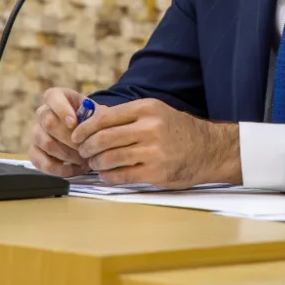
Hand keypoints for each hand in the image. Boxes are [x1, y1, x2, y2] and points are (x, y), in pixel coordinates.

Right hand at [27, 87, 90, 177]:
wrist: (88, 133)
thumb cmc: (91, 120)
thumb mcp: (96, 112)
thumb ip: (93, 116)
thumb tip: (91, 126)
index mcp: (56, 97)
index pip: (52, 97)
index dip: (62, 110)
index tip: (74, 123)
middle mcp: (42, 113)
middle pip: (49, 123)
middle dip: (70, 138)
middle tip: (87, 147)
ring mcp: (36, 133)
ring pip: (46, 143)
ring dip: (68, 154)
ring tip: (86, 159)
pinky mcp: (34, 152)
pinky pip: (42, 163)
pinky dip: (61, 169)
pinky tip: (76, 169)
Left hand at [71, 98, 241, 188]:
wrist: (208, 149)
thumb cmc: (177, 131)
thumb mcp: (157, 112)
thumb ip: (128, 116)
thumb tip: (91, 121)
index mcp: (147, 109)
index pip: (105, 117)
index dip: (85, 129)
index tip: (76, 136)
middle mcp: (150, 128)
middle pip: (104, 138)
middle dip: (87, 148)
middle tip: (83, 153)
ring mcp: (154, 151)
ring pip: (110, 158)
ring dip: (97, 163)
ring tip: (95, 164)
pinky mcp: (156, 172)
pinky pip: (122, 175)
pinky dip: (109, 176)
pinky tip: (107, 175)